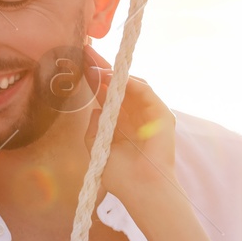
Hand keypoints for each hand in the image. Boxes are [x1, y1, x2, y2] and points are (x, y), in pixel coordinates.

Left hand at [81, 44, 176, 191]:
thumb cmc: (119, 174)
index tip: (79, 62)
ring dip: (113, 75)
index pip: (105, 94)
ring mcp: (148, 112)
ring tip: (96, 67)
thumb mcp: (98, 147)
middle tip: (86, 52)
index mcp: (118, 121)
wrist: (140, 188)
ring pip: (131, 85)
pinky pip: (146, 92)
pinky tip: (115, 78)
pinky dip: (131, 83)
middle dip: (101, 68)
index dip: (93, 78)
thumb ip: (94, 127)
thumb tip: (95, 109)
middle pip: (117, 84)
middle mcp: (133, 113)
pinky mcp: (161, 114)